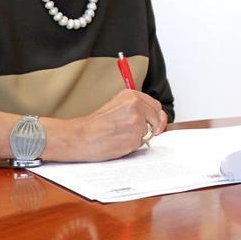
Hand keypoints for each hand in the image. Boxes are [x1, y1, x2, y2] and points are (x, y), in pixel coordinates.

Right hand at [46, 90, 166, 161]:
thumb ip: (137, 108)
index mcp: (131, 95)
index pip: (156, 106)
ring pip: (150, 132)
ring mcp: (137, 121)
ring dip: (139, 137)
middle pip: (157, 119)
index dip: (155, 116)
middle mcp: (136, 105)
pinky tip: (119, 142)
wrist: (81, 136)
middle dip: (151, 127)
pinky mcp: (135, 137)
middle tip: (133, 132)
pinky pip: (142, 144)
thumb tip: (158, 119)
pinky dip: (133, 145)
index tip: (152, 123)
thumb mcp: (117, 106)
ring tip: (121, 135)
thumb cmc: (96, 124)